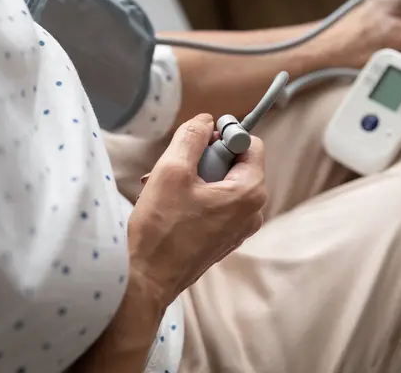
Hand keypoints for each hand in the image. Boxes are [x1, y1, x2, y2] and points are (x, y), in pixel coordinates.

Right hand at [128, 113, 266, 305]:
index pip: (250, 144)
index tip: (197, 141)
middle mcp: (253, 212)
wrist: (147, 279)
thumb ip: (193, 137)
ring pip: (221, 184)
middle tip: (175, 168)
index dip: (223, 135)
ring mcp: (239, 228)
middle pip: (234, 164)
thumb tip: (207, 121)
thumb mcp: (172, 170)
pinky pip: (216, 205)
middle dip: (203, 159)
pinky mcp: (224, 239)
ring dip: (194, 178)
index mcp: (250, 192)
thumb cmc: (160, 228)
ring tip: (164, 187)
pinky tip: (169, 204)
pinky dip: (195, 198)